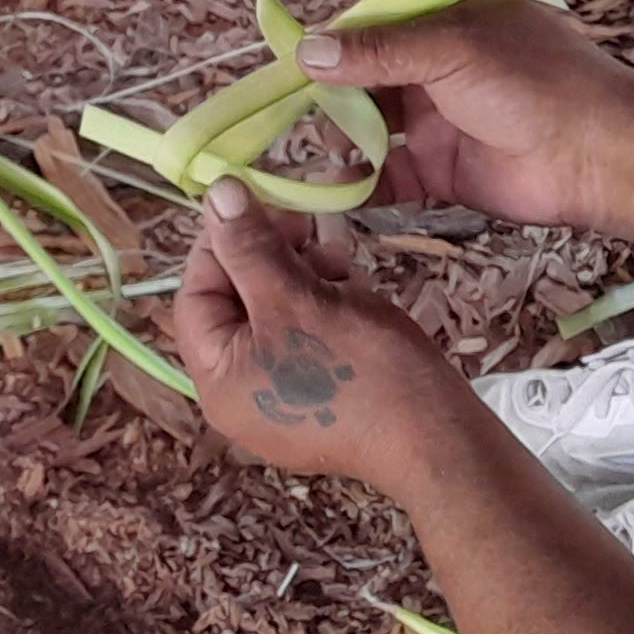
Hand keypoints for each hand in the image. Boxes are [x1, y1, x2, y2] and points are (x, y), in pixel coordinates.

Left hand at [170, 180, 458, 487]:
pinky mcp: (323, 399)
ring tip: (341, 264)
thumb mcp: (296, 297)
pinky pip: (306, 340)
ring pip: (276, 317)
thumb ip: (249, 247)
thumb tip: (216, 194)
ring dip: (303, 277)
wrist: (438, 439)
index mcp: (217, 381)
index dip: (220, 244)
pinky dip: (324, 308)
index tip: (258, 204)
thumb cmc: (359, 368)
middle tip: (307, 227)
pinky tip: (354, 293)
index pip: (195, 295)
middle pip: (236, 305)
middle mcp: (240, 398)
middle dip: (269, 258)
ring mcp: (282, 402)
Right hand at [293, 0, 633, 228]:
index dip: (331, 42)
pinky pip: (388, 176)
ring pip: (370, 128)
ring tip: (319, 154)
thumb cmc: (534, 84)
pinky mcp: (440, 171)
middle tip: (287, 115)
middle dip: (327, 97)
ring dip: (341, 141)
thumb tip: (306, 50)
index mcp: (442, 20)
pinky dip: (360, 185)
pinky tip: (335, 191)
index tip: (288, 62)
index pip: (371, 23)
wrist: (596, 157)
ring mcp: (437, 120)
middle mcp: (435, 67)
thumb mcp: (451, 49)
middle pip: (363, 79)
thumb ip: (378, 52)